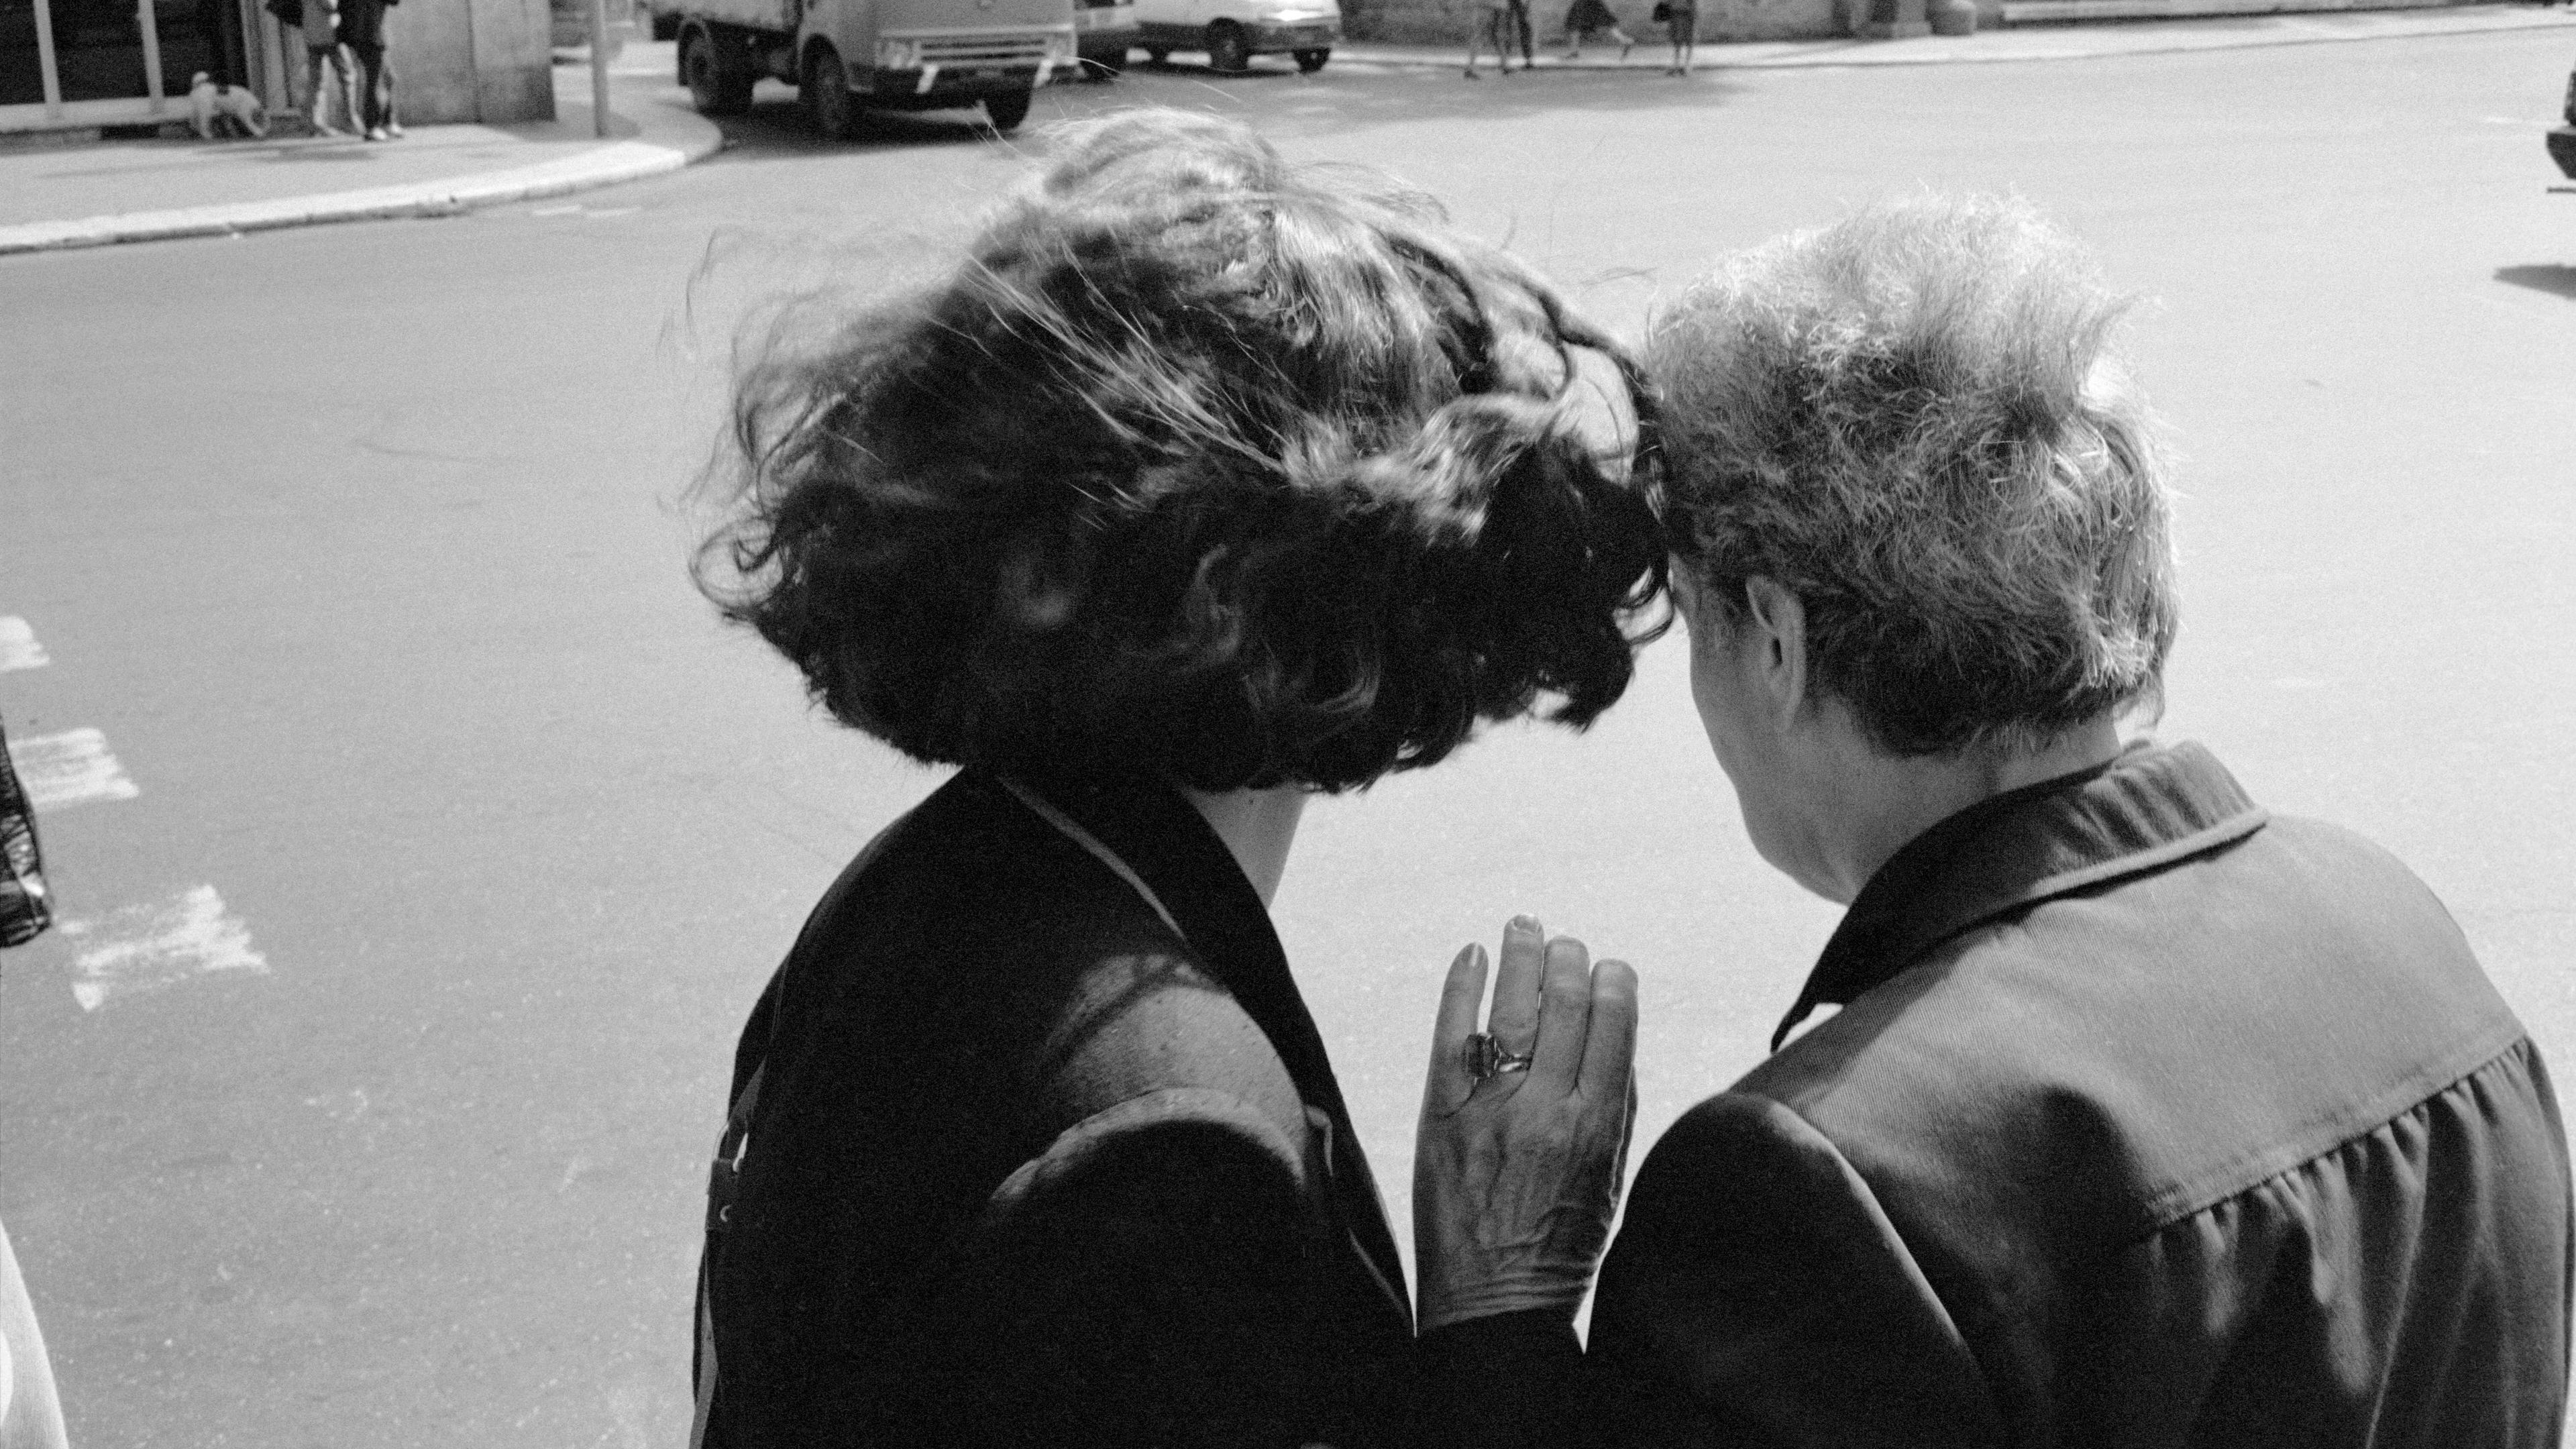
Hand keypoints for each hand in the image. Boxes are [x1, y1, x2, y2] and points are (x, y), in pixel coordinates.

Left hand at [1413, 916, 1637, 1331]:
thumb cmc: (1558, 1248)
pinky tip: (1471, 954)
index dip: (1614, 984)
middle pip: (1564, 1006)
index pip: (1613, 1027)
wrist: (1492, 1305)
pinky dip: (1461, 987)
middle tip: (1565, 940)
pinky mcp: (1440, 1114)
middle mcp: (1547, 1108)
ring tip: (1523, 924)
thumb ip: (1615, 1110)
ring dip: (1521, 956)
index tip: (1611, 966)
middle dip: (1568, 961)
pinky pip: (1451, 1035)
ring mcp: (1490, 1109)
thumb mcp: (1609, 1181)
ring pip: (1512, 1009)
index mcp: (1596, 1126)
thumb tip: (1619, 1041)